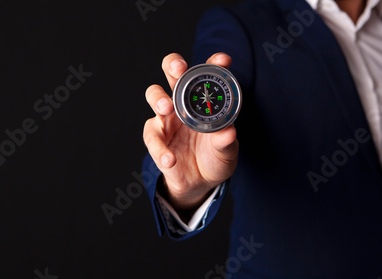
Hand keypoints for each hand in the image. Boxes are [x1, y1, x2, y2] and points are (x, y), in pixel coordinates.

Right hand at [143, 53, 238, 211]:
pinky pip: (153, 138)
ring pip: (155, 96)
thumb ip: (226, 141)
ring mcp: (167, 118)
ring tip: (166, 108)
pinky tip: (170, 159)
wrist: (200, 182)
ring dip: (159, 99)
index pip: (206, 74)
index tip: (223, 61)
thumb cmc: (215, 156)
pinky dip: (161, 149)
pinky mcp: (156, 137)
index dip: (214, 63)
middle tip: (179, 69)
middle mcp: (183, 102)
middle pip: (172, 72)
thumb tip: (228, 132)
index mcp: (203, 99)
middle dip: (174, 65)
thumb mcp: (226, 150)